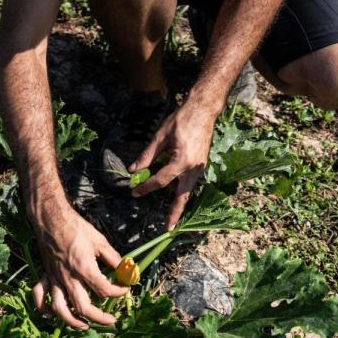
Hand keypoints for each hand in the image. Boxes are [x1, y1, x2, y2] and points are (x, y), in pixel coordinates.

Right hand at [30, 196, 127, 328]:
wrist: (52, 219)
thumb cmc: (76, 228)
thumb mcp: (100, 241)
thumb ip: (113, 259)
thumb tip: (125, 270)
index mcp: (84, 268)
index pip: (104, 290)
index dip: (118, 292)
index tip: (125, 289)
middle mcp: (68, 278)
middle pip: (83, 307)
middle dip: (99, 318)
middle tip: (111, 321)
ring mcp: (55, 278)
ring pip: (59, 308)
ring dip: (72, 321)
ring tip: (84, 325)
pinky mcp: (45, 275)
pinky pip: (39, 296)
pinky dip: (43, 308)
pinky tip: (52, 314)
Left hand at [129, 102, 218, 229]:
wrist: (204, 109)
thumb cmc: (182, 119)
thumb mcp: (160, 136)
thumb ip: (147, 156)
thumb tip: (133, 170)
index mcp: (182, 161)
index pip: (160, 181)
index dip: (146, 187)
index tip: (134, 192)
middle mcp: (193, 168)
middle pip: (182, 196)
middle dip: (174, 213)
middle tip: (167, 228)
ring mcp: (200, 167)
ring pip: (188, 191)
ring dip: (179, 203)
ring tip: (171, 217)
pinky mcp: (202, 165)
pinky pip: (191, 183)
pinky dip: (183, 191)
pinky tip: (175, 194)